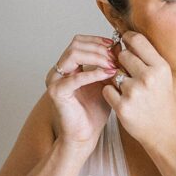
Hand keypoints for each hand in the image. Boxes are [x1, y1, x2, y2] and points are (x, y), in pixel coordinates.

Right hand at [46, 34, 118, 151]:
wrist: (86, 134)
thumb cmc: (95, 111)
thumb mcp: (106, 82)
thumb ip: (109, 66)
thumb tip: (120, 47)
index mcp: (68, 66)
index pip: (80, 42)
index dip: (98, 41)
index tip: (116, 45)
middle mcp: (59, 70)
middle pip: (76, 45)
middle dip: (99, 48)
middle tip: (116, 56)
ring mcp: (55, 80)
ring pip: (73, 55)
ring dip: (96, 57)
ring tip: (113, 65)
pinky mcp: (57, 92)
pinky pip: (75, 77)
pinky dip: (93, 73)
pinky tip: (108, 74)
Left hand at [101, 31, 175, 148]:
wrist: (165, 132)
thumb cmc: (162, 102)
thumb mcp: (162, 77)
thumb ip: (146, 58)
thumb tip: (122, 40)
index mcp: (161, 67)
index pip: (137, 40)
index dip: (127, 39)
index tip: (124, 43)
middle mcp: (148, 77)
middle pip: (122, 55)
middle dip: (122, 62)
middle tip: (131, 74)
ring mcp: (134, 92)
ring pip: (112, 73)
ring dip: (117, 80)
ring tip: (131, 92)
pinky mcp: (122, 106)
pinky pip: (106, 89)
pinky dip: (112, 94)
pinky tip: (125, 101)